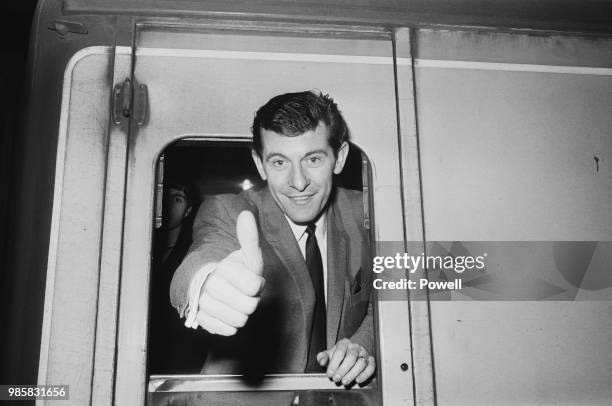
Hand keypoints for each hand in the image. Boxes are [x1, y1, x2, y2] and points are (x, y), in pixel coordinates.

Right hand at [196, 211, 263, 334]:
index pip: (254, 286)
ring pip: (239, 320)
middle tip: (244, 292)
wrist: (214, 283)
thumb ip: (249, 237)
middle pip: (249, 306)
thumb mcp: (247, 253)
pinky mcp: (201, 321)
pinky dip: (232, 324)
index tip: (250, 278)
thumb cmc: (237, 269)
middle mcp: (208, 286)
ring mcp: (203, 305)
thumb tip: (246, 214)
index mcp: (222, 268)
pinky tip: (228, 312)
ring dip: (242, 312)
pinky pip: (228, 330)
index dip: (257, 284)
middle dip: (251, 300)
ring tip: (236, 301)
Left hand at [317, 338, 375, 386]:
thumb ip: (323, 357)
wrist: (353, 352)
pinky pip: (371, 367)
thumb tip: (321, 360)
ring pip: (361, 363)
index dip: (334, 363)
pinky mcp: (371, 361)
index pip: (340, 351)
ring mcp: (364, 354)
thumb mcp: (330, 354)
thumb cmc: (340, 355)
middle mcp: (355, 347)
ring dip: (352, 374)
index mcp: (344, 343)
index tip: (330, 373)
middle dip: (343, 370)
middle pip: (351, 357)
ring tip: (345, 381)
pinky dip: (365, 375)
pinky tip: (358, 380)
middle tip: (336, 379)